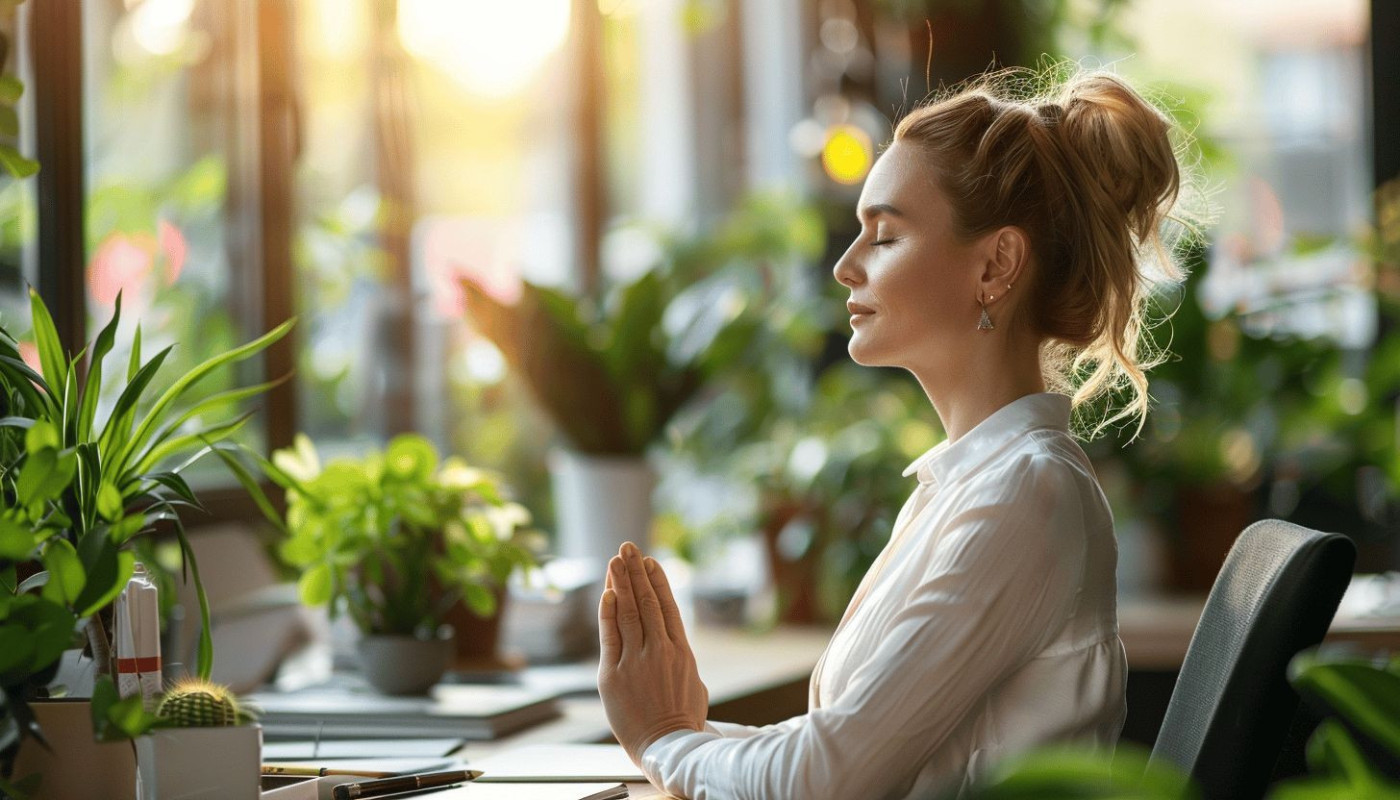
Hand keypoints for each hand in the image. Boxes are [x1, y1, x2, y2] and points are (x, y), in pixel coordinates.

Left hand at [597, 541, 708, 763]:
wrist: (669, 747)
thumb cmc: (684, 720)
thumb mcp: (694, 683)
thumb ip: (681, 659)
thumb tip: (675, 646)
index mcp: (682, 651)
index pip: (668, 607)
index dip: (658, 581)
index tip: (650, 561)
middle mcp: (660, 650)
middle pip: (647, 603)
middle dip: (636, 572)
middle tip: (628, 547)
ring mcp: (636, 661)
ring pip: (628, 613)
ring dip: (621, 583)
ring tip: (615, 560)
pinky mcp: (613, 675)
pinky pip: (610, 637)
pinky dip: (608, 613)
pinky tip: (607, 593)